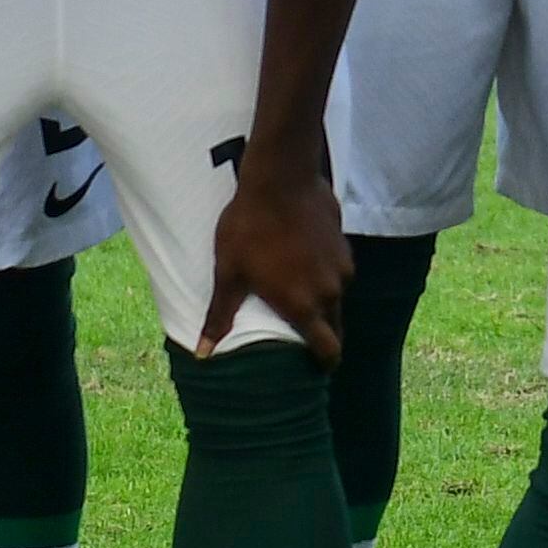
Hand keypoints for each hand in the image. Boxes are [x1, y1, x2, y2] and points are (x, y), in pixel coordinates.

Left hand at [199, 135, 353, 361]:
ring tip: (300, 289)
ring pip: (336, 295)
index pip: (328, 349)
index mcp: (302, 306)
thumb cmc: (249, 227)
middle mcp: (329, 292)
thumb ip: (220, 315)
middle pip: (336, 326)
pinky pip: (338, 270)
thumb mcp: (228, 273)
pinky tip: (306, 259)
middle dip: (325, 334)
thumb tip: (202, 353)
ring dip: (323, 298)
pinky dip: (326, 272)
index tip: (319, 368)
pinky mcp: (344, 245)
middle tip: (307, 334)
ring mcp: (341, 268)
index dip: (325, 362)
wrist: (280, 179)